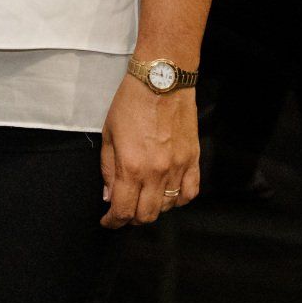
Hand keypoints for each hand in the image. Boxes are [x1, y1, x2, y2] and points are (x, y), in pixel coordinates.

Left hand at [99, 79, 198, 227]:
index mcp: (131, 166)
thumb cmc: (130, 103)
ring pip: (168, 207)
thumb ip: (108, 169)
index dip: (113, 222)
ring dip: (154, 208)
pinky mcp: (193, 160)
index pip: (123, 210)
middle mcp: (157, 172)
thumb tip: (109, 196)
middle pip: (146, 215)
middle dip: (131, 218)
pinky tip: (169, 193)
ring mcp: (178, 167)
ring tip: (144, 198)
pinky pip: (190, 193)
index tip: (108, 221)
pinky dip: (178, 199)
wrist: (162, 80)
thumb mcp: (109, 134)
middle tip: (123, 211)